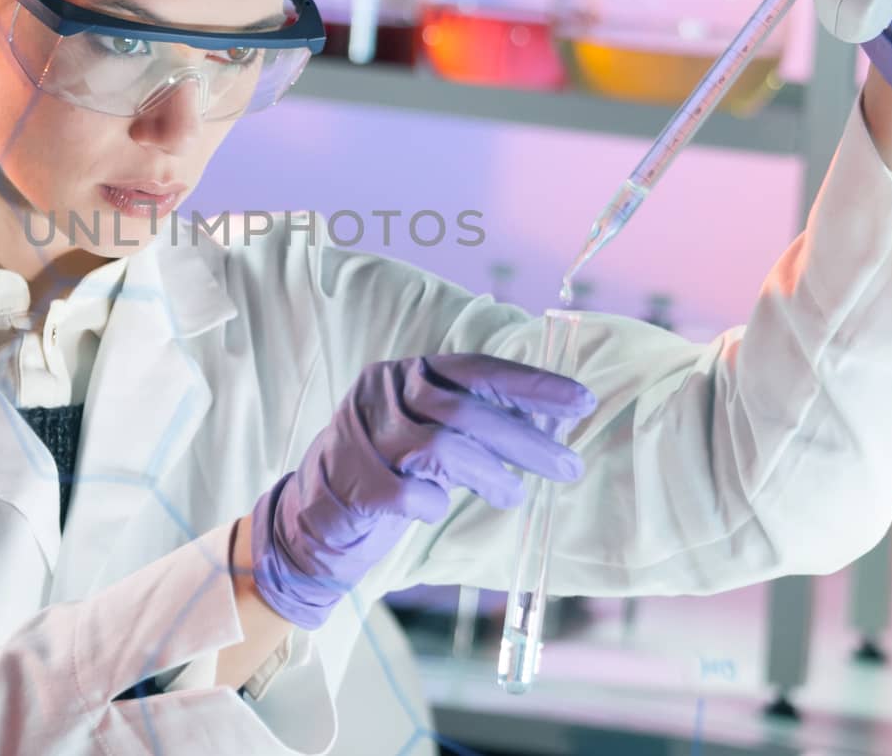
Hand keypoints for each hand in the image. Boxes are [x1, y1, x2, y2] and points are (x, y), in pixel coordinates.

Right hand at [248, 353, 596, 629]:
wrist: (310, 522)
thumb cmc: (382, 476)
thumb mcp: (427, 437)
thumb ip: (472, 423)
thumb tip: (548, 421)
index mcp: (403, 375)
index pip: (476, 369)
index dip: (531, 385)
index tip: (581, 403)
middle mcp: (381, 395)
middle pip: (465, 410)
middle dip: (525, 439)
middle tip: (568, 466)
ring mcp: (361, 436)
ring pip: (442, 447)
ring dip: (491, 474)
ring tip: (512, 495)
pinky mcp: (351, 482)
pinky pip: (411, 493)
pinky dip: (434, 505)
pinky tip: (436, 512)